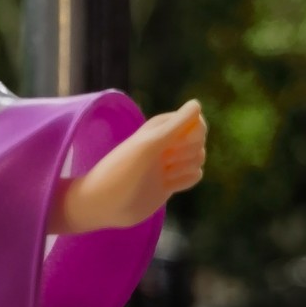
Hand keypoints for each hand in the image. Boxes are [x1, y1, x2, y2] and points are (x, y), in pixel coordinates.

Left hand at [49, 100, 206, 233]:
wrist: (106, 203)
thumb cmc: (123, 170)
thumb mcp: (150, 144)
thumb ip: (175, 125)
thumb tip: (198, 103)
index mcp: (159, 128)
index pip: (194, 121)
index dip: (193, 133)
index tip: (176, 143)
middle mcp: (165, 144)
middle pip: (199, 141)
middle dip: (188, 152)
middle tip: (165, 161)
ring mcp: (168, 164)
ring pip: (198, 158)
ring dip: (186, 167)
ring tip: (165, 174)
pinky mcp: (170, 183)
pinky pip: (194, 175)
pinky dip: (187, 180)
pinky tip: (170, 185)